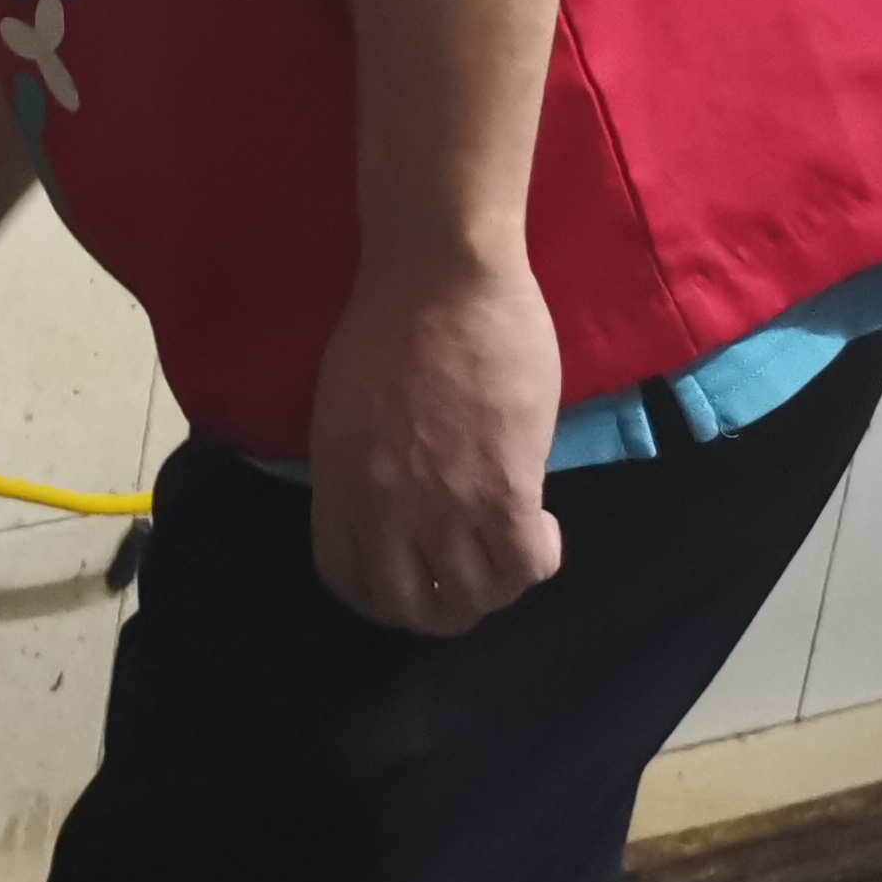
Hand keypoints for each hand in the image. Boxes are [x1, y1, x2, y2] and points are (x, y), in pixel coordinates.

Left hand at [306, 253, 563, 634]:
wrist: (441, 275)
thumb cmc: (391, 321)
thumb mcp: (344, 408)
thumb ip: (360, 467)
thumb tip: (388, 503)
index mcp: (338, 483)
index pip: (348, 580)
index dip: (383, 594)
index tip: (413, 578)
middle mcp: (385, 507)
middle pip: (413, 606)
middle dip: (444, 607)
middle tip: (472, 575)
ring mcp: (444, 503)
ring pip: (476, 596)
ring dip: (498, 585)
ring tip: (511, 547)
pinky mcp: (504, 487)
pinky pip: (526, 564)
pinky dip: (539, 560)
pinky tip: (544, 526)